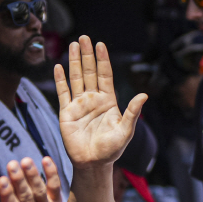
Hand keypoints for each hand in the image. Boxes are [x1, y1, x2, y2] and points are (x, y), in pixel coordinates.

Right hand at [0, 156, 67, 201]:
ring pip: (40, 191)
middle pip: (26, 197)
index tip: (2, 180)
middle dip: (19, 180)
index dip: (7, 194)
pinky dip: (52, 173)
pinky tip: (46, 159)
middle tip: (12, 165)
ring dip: (33, 175)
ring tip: (25, 161)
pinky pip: (55, 187)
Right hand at [54, 36, 147, 168]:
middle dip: (87, 55)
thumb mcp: (125, 130)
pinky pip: (63, 93)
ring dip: (73, 62)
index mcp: (108, 101)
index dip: (102, 59)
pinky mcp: (66, 113)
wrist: (93, 164)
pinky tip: (58, 66)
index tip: (100, 44)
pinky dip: (60, 80)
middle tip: (84, 38)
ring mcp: (79, 104)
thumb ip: (132, 112)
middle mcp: (93, 99)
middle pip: (89, 72)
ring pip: (75, 78)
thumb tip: (144, 95)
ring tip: (72, 45)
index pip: (105, 75)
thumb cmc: (111, 149)